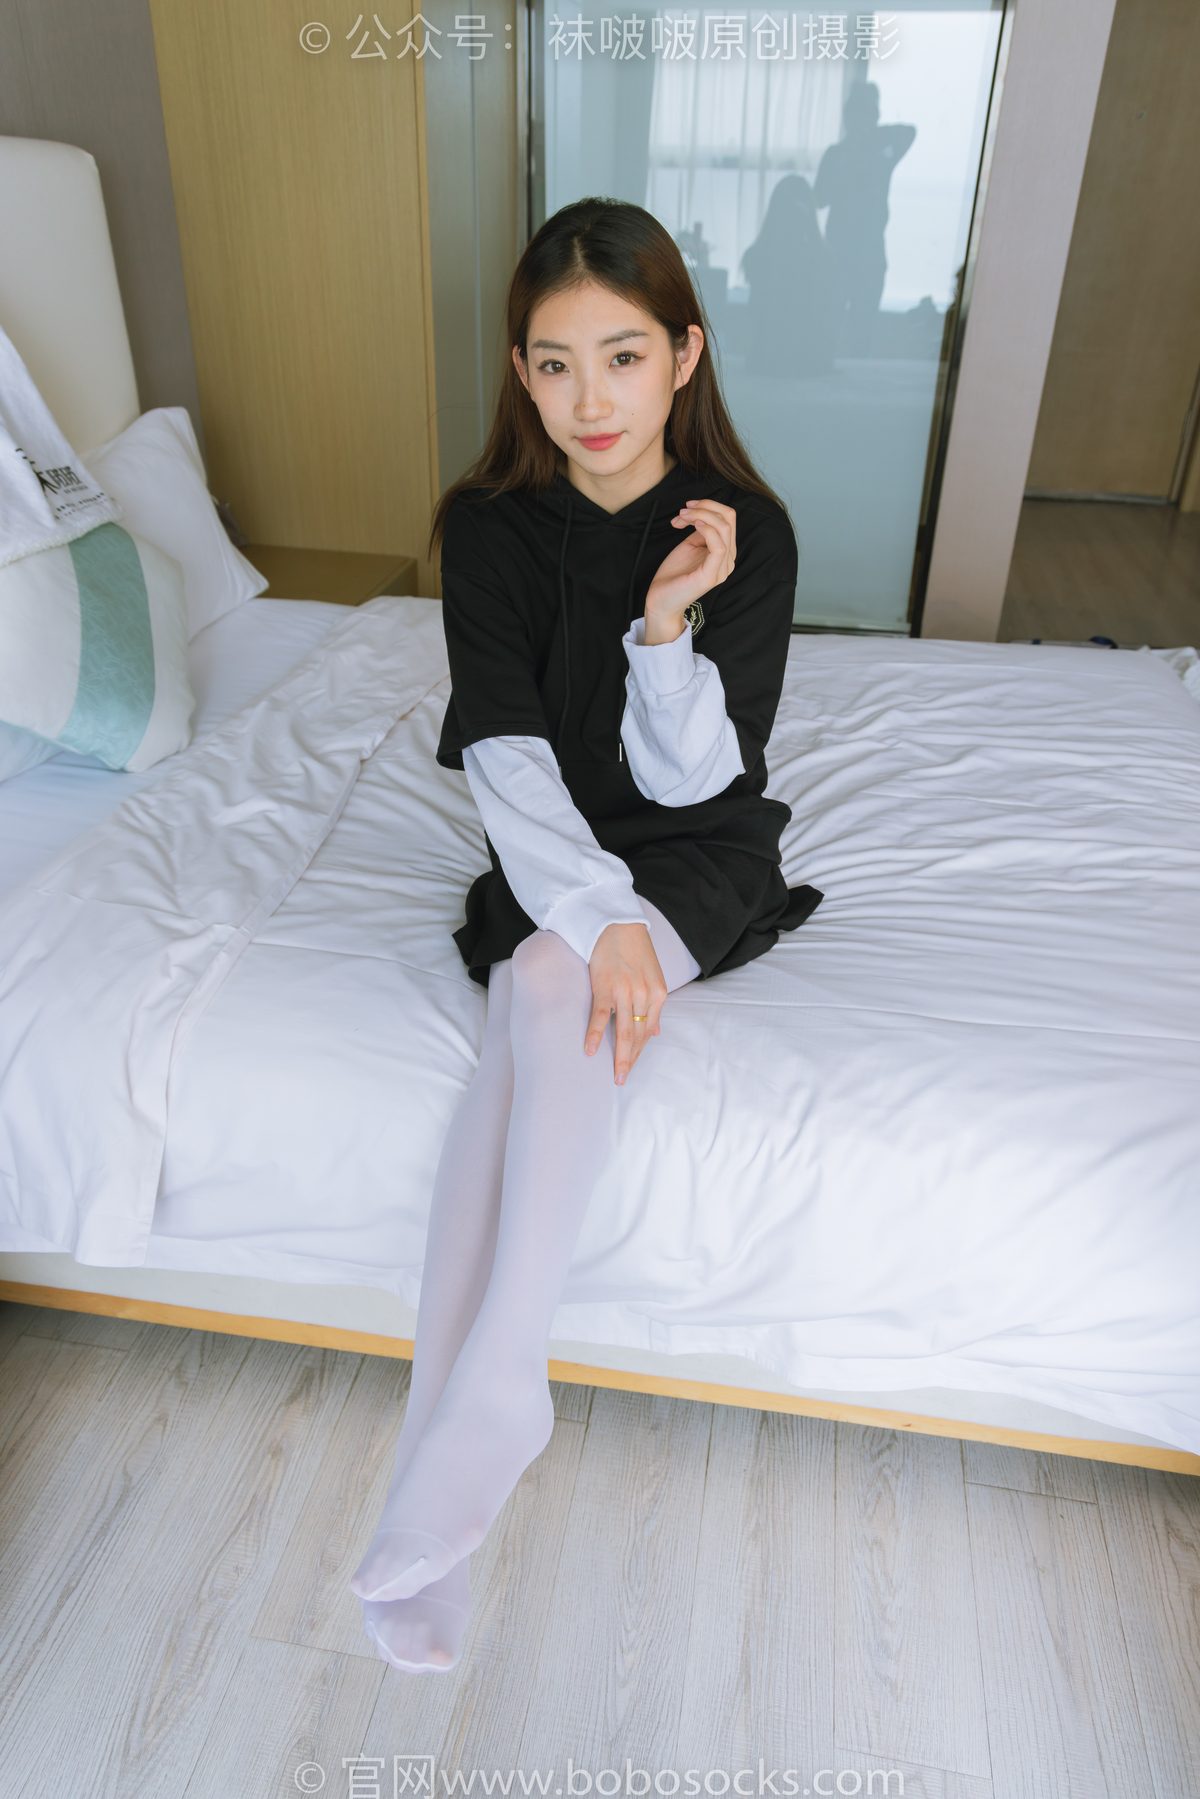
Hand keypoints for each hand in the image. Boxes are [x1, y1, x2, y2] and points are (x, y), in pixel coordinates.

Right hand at [584, 921, 667, 1084]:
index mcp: (658, 993)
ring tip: (616, 1075)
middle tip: (622, 1080)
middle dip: (631, 1060)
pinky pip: (601, 1017)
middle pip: (638, 1035)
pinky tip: (590, 1050)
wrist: (617, 924)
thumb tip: (656, 1031)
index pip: (649, 1030)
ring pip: (624, 1031)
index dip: (640, 1050)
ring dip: (620, 1056)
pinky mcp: (606, 987)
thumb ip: (654, 1004)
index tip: (632, 1065)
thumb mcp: (653, 976)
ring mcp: (626, 993)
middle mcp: (645, 995)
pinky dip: (595, 1035)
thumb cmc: (634, 949)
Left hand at [642, 498, 736, 632]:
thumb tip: (702, 515)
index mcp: (725, 552)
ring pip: (724, 528)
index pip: (728, 519)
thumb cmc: (674, 575)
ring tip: (681, 516)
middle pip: (729, 519)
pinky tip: (693, 525)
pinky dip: (707, 529)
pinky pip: (719, 546)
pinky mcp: (712, 576)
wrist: (661, 600)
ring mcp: (722, 569)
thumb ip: (701, 532)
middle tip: (683, 510)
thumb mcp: (690, 546)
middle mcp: (728, 560)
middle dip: (705, 507)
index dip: (708, 506)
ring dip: (701, 515)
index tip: (687, 507)